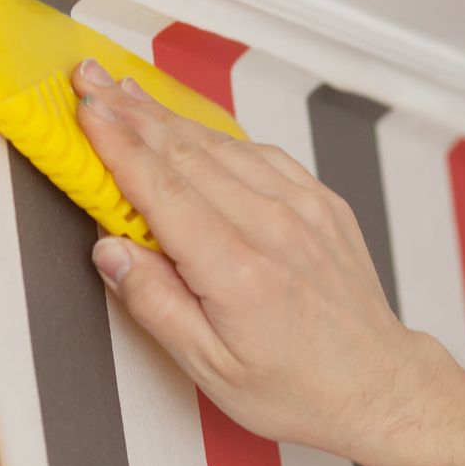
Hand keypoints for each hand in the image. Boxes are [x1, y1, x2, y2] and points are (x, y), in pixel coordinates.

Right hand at [72, 58, 449, 461]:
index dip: (118, 143)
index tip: (87, 109)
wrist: (378, 386)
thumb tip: (110, 251)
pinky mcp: (321, 203)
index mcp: (238, 272)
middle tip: (90, 78)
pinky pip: (261, 153)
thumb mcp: (210, 369)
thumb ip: (155, 304)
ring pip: (222, 145)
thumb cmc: (297, 387)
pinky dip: (219, 134)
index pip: (162, 188)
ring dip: (168, 115)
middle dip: (130, 110)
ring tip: (127, 91)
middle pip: (186, 152)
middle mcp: (273, 228)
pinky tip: (192, 126)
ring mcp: (303, 209)